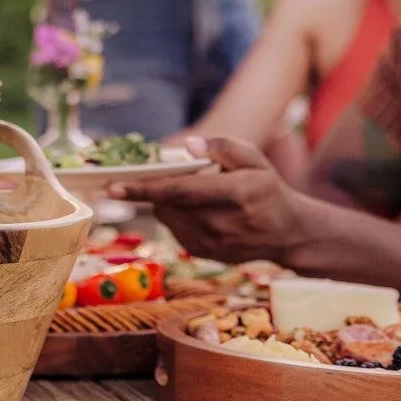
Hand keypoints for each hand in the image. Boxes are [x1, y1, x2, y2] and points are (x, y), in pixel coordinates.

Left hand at [116, 136, 310, 261]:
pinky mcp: (205, 254)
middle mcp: (221, 223)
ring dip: (165, 202)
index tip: (113, 187)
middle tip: (153, 176)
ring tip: (190, 192)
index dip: (143, 190)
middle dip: (152, 190)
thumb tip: (187, 147)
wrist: (287, 232)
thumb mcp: (254, 158)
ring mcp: (212, 243)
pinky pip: (175, 230)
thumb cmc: (266, 188)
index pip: (179, 192)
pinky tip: (194, 209)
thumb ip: (222, 146)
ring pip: (167, 218)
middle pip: (167, 205)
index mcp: (235, 194)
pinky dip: (174, 216)